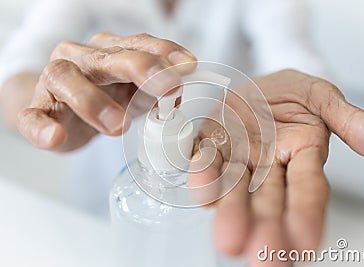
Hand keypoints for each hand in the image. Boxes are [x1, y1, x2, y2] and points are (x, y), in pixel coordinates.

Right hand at [18, 33, 195, 151]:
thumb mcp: (136, 94)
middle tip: (166, 88)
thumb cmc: (104, 99)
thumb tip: (178, 92)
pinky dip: (42, 127)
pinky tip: (55, 137)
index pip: (139, 44)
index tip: (188, 66)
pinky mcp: (36, 108)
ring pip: (67, 78)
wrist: (61, 114)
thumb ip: (156, 90)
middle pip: (108, 57)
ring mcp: (55, 82)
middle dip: (140, 69)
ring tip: (118, 126)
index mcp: (109, 51)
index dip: (164, 53)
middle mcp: (81, 59)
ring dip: (94, 102)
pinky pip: (32, 115)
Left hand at [189, 70, 363, 265]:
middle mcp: (268, 166)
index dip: (306, 215)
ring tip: (230, 239)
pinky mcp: (211, 147)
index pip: (307, 189)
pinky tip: (204, 193)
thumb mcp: (321, 98)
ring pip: (235, 190)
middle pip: (269, 200)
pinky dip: (204, 177)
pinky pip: (206, 163)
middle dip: (266, 228)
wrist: (253, 85)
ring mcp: (238, 159)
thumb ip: (351, 122)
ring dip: (231, 213)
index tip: (304, 244)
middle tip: (262, 258)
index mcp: (301, 154)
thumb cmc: (287, 94)